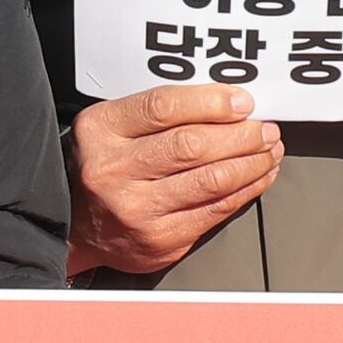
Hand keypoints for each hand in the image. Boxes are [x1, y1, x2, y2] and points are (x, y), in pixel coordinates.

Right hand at [68, 85, 282, 278]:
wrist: (75, 227)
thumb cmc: (102, 167)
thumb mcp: (110, 128)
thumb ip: (158, 114)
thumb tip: (226, 105)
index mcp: (99, 131)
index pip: (163, 107)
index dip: (211, 103)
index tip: (241, 102)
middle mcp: (113, 170)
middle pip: (193, 145)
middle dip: (242, 135)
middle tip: (264, 129)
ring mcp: (137, 209)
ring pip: (212, 180)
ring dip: (252, 162)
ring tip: (268, 150)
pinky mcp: (160, 240)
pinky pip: (217, 210)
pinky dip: (246, 190)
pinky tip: (257, 176)